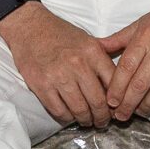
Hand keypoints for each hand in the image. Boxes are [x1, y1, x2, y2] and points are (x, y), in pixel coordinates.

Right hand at [0, 4, 116, 127]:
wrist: (30, 27)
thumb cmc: (61, 34)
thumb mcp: (88, 40)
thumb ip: (103, 61)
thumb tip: (119, 84)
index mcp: (93, 52)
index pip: (113, 84)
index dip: (117, 101)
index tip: (116, 109)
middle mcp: (78, 65)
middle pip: (98, 102)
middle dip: (103, 117)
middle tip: (102, 121)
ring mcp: (58, 76)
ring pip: (80, 110)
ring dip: (86, 120)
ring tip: (87, 121)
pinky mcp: (41, 85)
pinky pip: (59, 111)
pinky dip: (67, 118)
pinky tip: (70, 116)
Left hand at [99, 0, 149, 120]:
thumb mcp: (139, 24)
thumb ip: (117, 39)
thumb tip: (95, 47)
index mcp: (145, 38)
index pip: (126, 68)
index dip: (116, 88)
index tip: (110, 102)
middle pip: (140, 85)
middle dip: (128, 104)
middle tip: (121, 116)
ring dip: (147, 107)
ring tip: (139, 112)